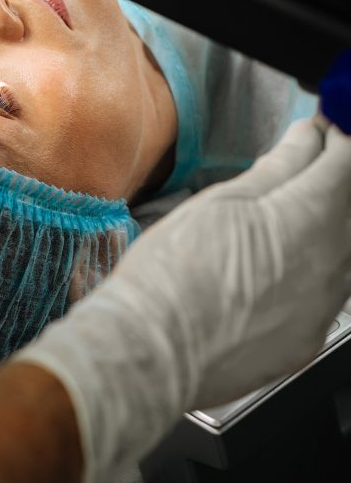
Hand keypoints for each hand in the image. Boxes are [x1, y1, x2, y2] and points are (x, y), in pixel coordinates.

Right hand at [16, 119, 350, 482]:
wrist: (151, 352)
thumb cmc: (172, 276)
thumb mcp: (220, 202)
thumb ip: (276, 167)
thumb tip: (306, 140)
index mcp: (308, 220)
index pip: (346, 163)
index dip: (338, 136)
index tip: (324, 129)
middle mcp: (330, 266)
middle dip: (335, 178)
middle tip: (307, 163)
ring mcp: (323, 309)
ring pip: (345, 251)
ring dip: (328, 222)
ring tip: (287, 214)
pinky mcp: (308, 339)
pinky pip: (329, 293)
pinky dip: (317, 267)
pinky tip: (281, 262)